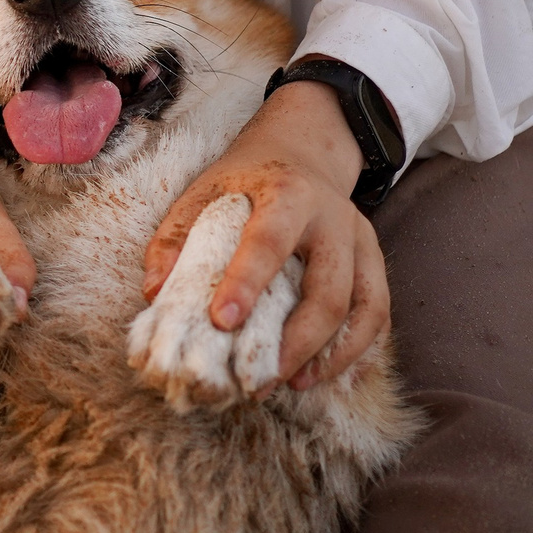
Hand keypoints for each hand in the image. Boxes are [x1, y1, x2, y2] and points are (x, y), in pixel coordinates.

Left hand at [141, 79, 387, 389]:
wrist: (304, 149)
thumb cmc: (247, 178)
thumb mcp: (206, 189)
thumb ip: (176, 236)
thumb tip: (154, 292)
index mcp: (288, 194)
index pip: (267, 242)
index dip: (246, 283)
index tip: (221, 321)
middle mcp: (334, 218)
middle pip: (327, 289)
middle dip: (295, 341)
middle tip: (258, 378)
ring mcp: (362, 241)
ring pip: (364, 307)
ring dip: (330, 354)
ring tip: (291, 383)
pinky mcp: (375, 260)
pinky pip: (377, 313)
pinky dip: (356, 349)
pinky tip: (324, 373)